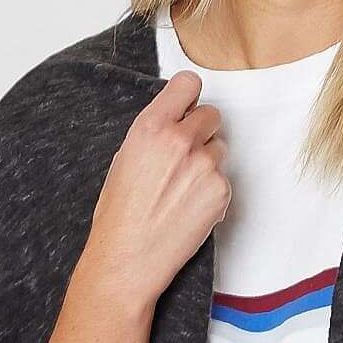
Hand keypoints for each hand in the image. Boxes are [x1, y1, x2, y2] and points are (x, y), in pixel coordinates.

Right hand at [75, 71, 231, 307]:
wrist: (128, 258)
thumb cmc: (119, 213)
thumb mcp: (125, 159)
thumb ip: (154, 134)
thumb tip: (177, 121)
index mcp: (151, 127)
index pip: (188, 84)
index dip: (189, 98)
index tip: (187, 108)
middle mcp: (180, 140)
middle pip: (212, 115)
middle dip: (201, 131)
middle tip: (184, 156)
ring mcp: (204, 165)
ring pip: (220, 148)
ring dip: (207, 162)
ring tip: (181, 189)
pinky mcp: (221, 190)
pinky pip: (223, 178)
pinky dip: (211, 191)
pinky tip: (188, 207)